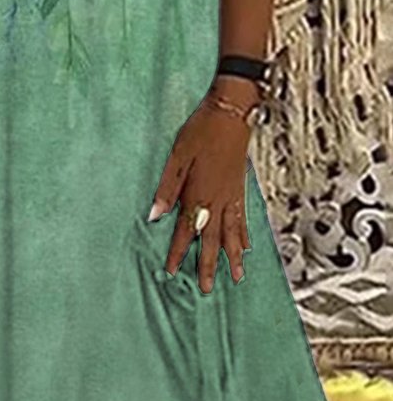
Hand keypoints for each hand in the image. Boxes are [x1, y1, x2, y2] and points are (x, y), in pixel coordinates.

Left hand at [147, 97, 252, 293]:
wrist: (232, 112)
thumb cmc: (201, 130)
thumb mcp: (177, 157)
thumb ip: (166, 188)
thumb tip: (155, 215)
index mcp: (197, 194)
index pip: (184, 231)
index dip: (177, 252)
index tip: (172, 272)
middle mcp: (216, 200)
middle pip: (211, 240)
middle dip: (208, 265)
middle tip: (206, 288)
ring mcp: (232, 196)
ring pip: (232, 234)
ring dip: (232, 257)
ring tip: (237, 277)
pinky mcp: (241, 190)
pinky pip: (243, 220)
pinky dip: (244, 236)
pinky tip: (246, 248)